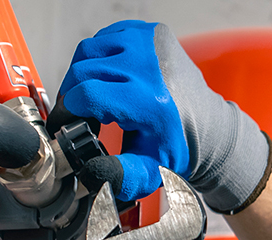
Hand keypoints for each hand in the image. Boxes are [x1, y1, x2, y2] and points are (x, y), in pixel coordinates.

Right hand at [60, 20, 271, 208]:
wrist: (206, 127)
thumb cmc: (176, 147)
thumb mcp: (150, 170)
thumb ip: (122, 176)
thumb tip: (94, 173)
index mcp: (149, 101)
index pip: (88, 95)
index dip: (68, 111)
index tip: (64, 124)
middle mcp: (148, 65)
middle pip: (83, 70)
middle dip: (72, 95)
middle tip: (77, 115)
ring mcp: (149, 42)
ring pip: (90, 50)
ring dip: (82, 74)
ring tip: (91, 97)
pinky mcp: (149, 31)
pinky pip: (106, 38)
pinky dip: (99, 57)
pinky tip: (107, 78)